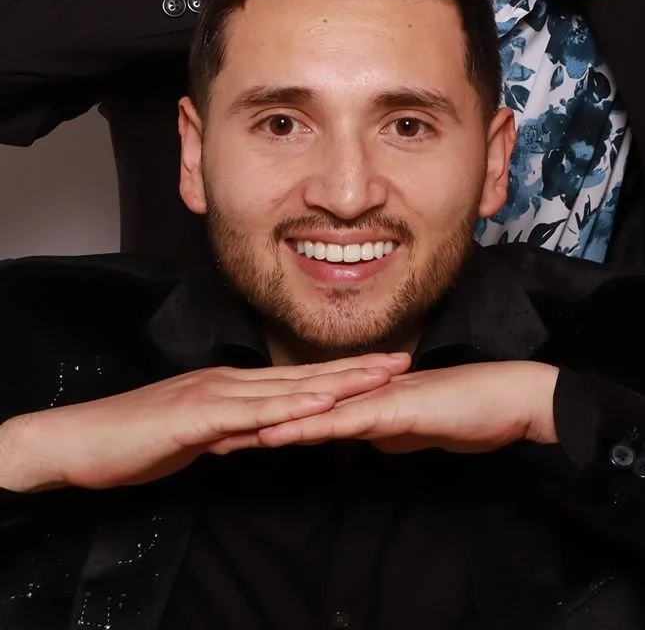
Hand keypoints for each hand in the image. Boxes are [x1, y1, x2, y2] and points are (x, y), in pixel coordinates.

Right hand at [0, 354, 408, 491]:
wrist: (77, 443)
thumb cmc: (131, 442)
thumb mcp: (196, 439)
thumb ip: (231, 433)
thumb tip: (264, 436)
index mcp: (231, 386)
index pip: (298, 379)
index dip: (344, 372)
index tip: (386, 369)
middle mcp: (229, 382)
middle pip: (304, 376)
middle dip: (357, 370)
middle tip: (404, 362)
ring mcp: (213, 395)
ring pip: (285, 389)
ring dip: (334, 384)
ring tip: (379, 380)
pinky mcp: (196, 417)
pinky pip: (250, 413)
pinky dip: (287, 409)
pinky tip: (317, 409)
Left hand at [243, 361, 559, 455]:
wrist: (515, 400)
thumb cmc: (477, 414)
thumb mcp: (423, 431)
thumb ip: (393, 432)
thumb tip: (370, 441)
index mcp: (374, 396)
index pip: (312, 407)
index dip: (270, 416)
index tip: (229, 428)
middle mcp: (369, 391)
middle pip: (300, 405)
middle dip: (252, 417)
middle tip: (204, 428)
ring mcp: (379, 397)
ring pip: (311, 411)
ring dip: (265, 423)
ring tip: (219, 434)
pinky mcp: (393, 410)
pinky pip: (340, 422)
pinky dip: (305, 429)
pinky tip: (275, 436)